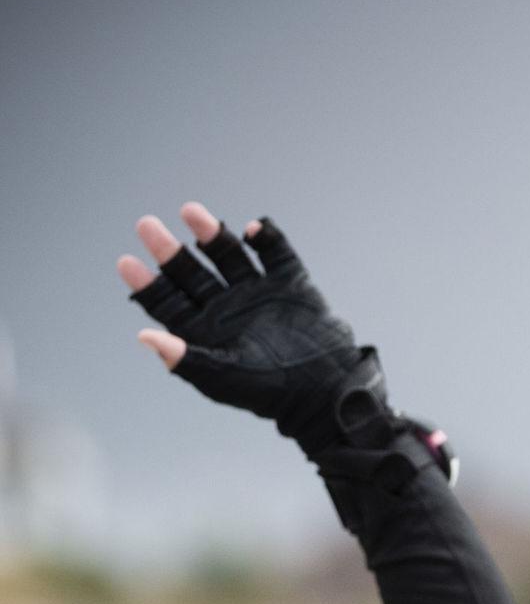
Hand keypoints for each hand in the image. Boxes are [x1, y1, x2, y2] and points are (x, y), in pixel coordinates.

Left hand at [116, 203, 376, 456]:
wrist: (329, 389)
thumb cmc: (272, 391)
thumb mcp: (223, 376)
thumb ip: (186, 356)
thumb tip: (144, 336)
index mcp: (205, 330)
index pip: (167, 300)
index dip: (146, 282)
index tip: (127, 262)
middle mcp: (226, 306)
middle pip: (189, 271)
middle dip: (168, 250)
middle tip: (146, 225)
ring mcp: (257, 292)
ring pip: (227, 255)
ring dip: (210, 233)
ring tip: (192, 212)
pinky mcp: (290, 285)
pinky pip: (275, 254)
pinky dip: (266, 238)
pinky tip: (254, 229)